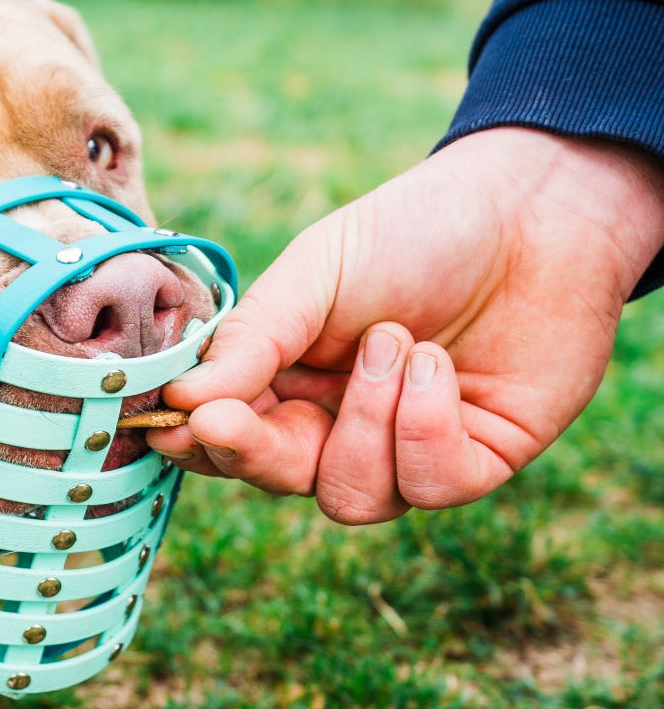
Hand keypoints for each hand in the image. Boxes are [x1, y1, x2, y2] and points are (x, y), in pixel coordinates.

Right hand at [153, 128, 663, 522]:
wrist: (534, 211)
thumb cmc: (415, 232)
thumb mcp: (317, 271)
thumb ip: (253, 337)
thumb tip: (181, 399)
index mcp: (286, 382)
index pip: (224, 438)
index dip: (196, 442)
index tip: (175, 424)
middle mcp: (338, 427)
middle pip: (275, 480)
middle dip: (252, 452)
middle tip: (230, 417)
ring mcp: (405, 452)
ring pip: (351, 497)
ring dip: (365, 419)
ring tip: (395, 340)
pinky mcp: (475, 464)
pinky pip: (429, 487)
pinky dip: (425, 425)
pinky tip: (437, 364)